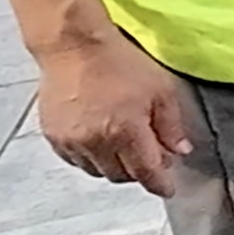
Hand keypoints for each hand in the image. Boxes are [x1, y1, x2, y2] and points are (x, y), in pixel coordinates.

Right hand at [36, 29, 195, 197]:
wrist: (73, 46)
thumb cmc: (119, 62)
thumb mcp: (160, 90)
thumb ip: (171, 126)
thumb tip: (180, 151)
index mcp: (126, 131)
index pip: (146, 173)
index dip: (160, 184)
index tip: (168, 188)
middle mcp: (96, 142)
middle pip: (121, 175)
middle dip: (138, 171)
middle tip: (149, 155)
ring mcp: (71, 141)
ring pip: (97, 171)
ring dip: (113, 165)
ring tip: (122, 143)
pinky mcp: (53, 136)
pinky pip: (76, 160)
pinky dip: (90, 157)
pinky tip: (99, 139)